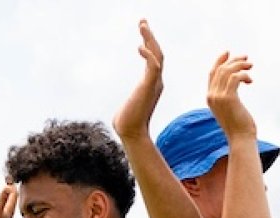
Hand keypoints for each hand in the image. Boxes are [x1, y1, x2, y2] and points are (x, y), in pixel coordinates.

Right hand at [0, 182, 18, 217]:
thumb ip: (2, 199)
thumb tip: (8, 187)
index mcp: (10, 208)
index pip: (14, 193)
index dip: (11, 185)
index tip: (9, 178)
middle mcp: (8, 211)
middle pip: (10, 198)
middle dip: (9, 190)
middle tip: (9, 180)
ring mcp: (3, 215)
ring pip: (4, 203)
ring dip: (4, 196)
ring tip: (6, 189)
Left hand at [114, 19, 163, 140]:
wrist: (130, 133)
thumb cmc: (127, 123)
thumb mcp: (128, 106)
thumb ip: (129, 103)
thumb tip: (121, 111)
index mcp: (152, 84)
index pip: (154, 59)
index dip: (149, 43)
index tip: (143, 31)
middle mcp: (156, 82)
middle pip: (158, 53)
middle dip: (150, 36)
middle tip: (142, 21)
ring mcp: (154, 84)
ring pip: (158, 56)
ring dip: (150, 39)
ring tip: (142, 25)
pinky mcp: (149, 87)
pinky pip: (153, 66)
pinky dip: (148, 55)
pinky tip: (139, 47)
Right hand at [206, 51, 256, 141]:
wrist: (240, 139)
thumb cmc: (239, 126)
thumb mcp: (231, 108)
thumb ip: (229, 95)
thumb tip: (236, 81)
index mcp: (210, 97)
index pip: (212, 73)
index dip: (219, 61)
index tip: (228, 53)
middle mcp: (212, 95)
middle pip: (220, 69)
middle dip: (234, 61)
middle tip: (247, 59)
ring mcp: (218, 97)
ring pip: (227, 71)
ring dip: (240, 66)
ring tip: (251, 66)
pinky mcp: (228, 98)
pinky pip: (235, 77)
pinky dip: (244, 75)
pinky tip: (250, 81)